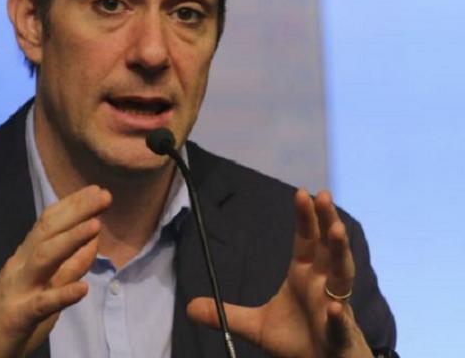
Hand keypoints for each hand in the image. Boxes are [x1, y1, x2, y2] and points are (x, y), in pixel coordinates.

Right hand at [0, 185, 110, 357]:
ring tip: (96, 226)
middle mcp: (21, 266)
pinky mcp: (17, 316)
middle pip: (48, 232)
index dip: (73, 204)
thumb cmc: (15, 316)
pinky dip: (62, 295)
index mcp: (26, 257)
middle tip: (104, 196)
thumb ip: (70, 265)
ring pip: (44, 258)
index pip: (49, 223)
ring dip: (70, 240)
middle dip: (77, 212)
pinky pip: (41, 304)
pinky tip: (83, 288)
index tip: (97, 190)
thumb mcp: (47, 287)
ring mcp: (18, 289)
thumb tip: (94, 239)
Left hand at [187, 189, 371, 357]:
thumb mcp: (253, 325)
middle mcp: (323, 284)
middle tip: (322, 196)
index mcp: (304, 275)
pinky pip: (338, 323)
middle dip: (326, 221)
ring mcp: (335, 307)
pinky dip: (337, 316)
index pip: (305, 240)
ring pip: (342, 276)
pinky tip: (334, 308)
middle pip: (326, 248)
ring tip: (337, 231)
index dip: (304, 217)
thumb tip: (189, 307)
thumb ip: (225, 313)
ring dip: (339, 253)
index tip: (301, 193)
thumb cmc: (297, 338)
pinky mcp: (340, 335)